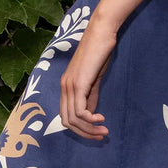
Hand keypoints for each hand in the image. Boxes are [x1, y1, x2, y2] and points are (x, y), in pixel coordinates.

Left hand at [59, 16, 115, 138]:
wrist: (101, 32)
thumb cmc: (99, 51)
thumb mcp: (94, 78)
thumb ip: (90, 95)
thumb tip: (90, 114)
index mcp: (66, 86)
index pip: (66, 116)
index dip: (80, 129)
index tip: (97, 131)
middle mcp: (63, 87)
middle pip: (67, 122)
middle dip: (84, 133)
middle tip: (102, 135)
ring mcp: (69, 85)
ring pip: (72, 119)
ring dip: (89, 129)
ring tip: (104, 130)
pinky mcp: (78, 83)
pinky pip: (79, 111)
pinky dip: (90, 120)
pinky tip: (101, 118)